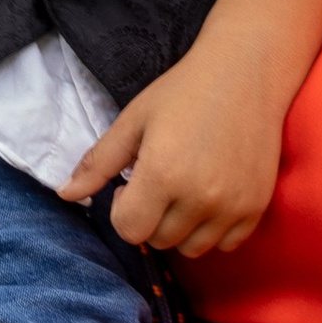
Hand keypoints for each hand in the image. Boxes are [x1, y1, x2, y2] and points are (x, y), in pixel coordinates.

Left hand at [60, 43, 284, 256]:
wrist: (245, 73)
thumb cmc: (183, 92)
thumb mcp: (133, 121)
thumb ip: (98, 163)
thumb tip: (65, 196)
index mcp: (162, 175)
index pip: (129, 230)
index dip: (122, 210)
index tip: (131, 184)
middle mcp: (199, 197)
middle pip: (159, 240)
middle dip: (150, 217)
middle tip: (160, 182)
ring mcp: (232, 205)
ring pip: (192, 249)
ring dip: (181, 228)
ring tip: (185, 191)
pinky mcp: (256, 207)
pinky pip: (226, 245)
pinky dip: (214, 229)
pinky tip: (212, 196)